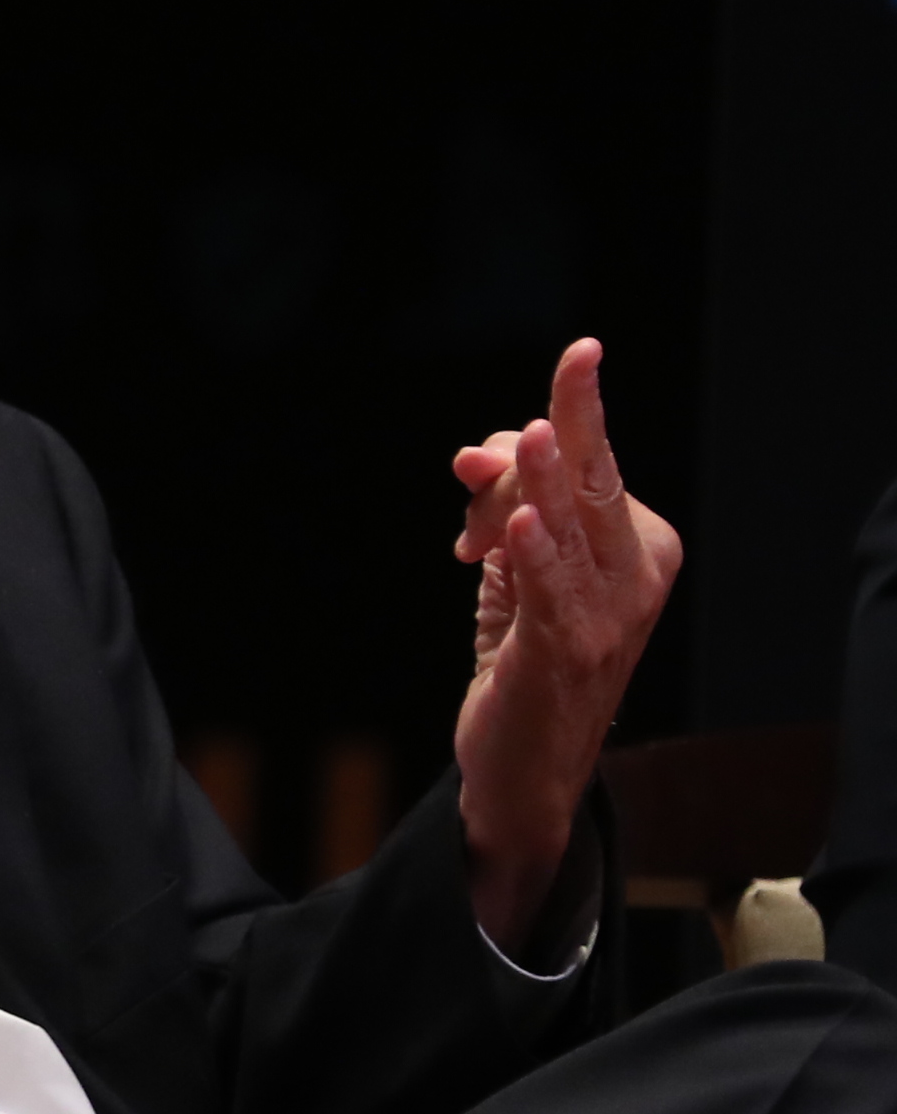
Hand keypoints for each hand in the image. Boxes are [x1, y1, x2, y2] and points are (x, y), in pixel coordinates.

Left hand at [447, 337, 680, 941]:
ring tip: (527, 440)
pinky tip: (518, 530)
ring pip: (572, 530)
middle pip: (593, 482)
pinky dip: (532, 560)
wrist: (526, 762)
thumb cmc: (528, 649)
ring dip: (543, 481)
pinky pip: (546, 596)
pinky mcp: (560, 655)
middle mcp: (637, 577)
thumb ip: (501, 504)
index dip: (562, 418)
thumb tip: (473, 458)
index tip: (581, 351)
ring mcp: (605, 618)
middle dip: (571, 422)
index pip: (595, 465)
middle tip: (576, 361)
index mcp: (641, 547)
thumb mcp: (515, 565)